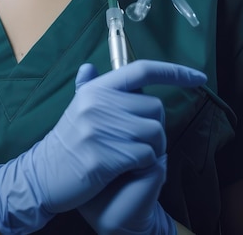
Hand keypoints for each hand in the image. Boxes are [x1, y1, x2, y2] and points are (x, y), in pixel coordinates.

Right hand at [0, 59, 206, 234]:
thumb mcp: (76, 108)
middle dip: (154, 125)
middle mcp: (99, 103)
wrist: (44, 175)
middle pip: (155, 108)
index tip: (198, 76)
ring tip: (130, 154)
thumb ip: (87, 87)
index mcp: (96, 89)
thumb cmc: (67, 141)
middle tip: (134, 139)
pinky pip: (147, 156)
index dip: (174, 72)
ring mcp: (101, 129)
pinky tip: (125, 167)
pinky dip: (144, 164)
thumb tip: (89, 67)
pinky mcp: (105, 157)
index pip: (142, 70)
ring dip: (152, 148)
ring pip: (156, 133)